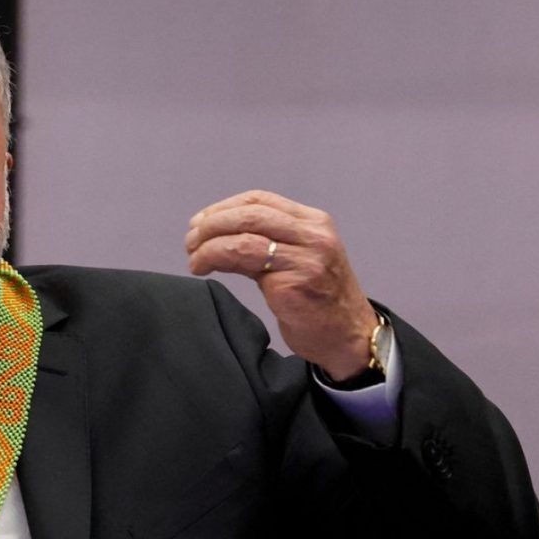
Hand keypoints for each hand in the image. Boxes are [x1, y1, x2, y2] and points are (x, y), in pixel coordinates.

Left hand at [185, 190, 376, 380]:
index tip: (200, 222)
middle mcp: (313, 235)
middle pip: (250, 213)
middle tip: (190, 240)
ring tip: (194, 258)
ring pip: (244, 236)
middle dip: (212, 224)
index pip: (260, 200)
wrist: (348, 338)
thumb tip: (215, 236)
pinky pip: (245, 262)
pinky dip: (217, 260)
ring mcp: (305, 258)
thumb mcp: (296, 260)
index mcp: (314, 222)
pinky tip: (205, 268)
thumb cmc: (319, 301)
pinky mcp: (294, 283)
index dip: (223, 207)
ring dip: (209, 244)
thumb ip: (264, 243)